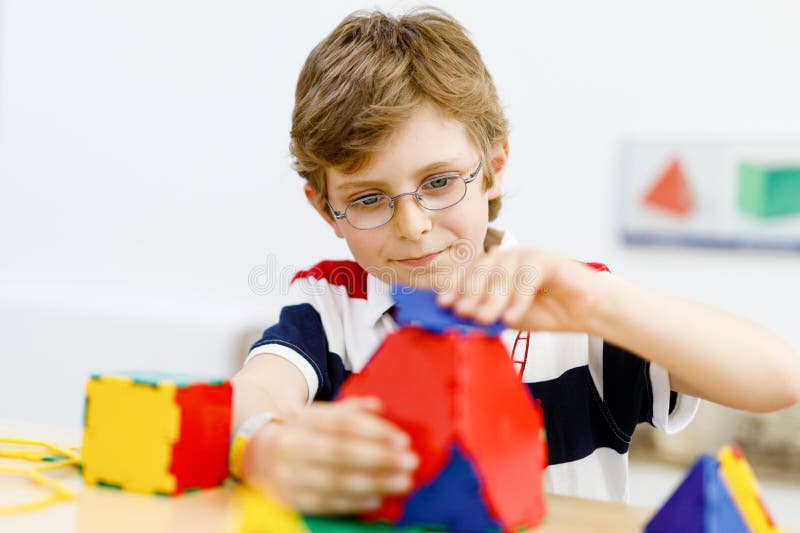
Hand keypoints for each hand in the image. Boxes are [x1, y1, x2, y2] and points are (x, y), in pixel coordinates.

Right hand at [241, 397, 417, 515]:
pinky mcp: (290, 500)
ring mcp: (290, 475)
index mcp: (304, 420)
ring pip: (335, 480)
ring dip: (373, 482)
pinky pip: (325, 503)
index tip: (403, 439)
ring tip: (403, 482)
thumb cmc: (302, 434)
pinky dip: (353, 503)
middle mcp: (294, 445)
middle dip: (379, 458)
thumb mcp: (319, 415)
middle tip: (410, 462)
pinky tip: (377, 498)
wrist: (255, 457)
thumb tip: (379, 406)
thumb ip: (350, 410)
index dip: (374, 431)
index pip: (342, 422)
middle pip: (340, 452)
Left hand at [436, 247, 605, 332]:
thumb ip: (485, 313)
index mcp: (493, 269)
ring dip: (491, 299)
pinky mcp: (547, 259)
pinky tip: (512, 316)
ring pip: (502, 273)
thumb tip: (457, 317)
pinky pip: (527, 276)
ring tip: (485, 318)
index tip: (442, 303)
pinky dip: (518, 298)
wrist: (584, 311)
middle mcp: (506, 258)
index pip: (467, 273)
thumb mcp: (507, 315)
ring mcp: (526, 255)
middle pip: (480, 270)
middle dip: (469, 293)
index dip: (453, 286)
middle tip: (462, 312)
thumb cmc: (545, 311)